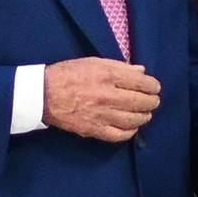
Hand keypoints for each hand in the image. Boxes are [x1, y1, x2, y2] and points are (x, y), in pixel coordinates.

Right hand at [43, 58, 160, 142]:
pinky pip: (119, 135)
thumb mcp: (93, 62)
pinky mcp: (94, 130)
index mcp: (107, 76)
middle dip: (152, 101)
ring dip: (144, 116)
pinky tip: (132, 127)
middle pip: (141, 102)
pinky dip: (130, 132)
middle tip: (154, 101)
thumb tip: (141, 72)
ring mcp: (101, 115)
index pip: (141, 83)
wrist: (43, 94)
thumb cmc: (68, 74)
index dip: (153, 86)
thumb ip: (120, 66)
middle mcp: (107, 96)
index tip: (155, 87)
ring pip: (133, 119)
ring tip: (146, 113)